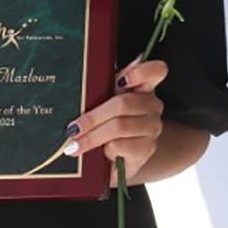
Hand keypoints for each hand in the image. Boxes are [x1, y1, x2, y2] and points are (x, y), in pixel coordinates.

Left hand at [62, 58, 166, 182]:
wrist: (120, 156)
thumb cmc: (108, 123)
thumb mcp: (104, 103)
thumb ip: (102, 89)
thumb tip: (82, 86)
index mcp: (143, 87)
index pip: (155, 71)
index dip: (140, 72)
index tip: (121, 80)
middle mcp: (152, 105)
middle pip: (122, 104)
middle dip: (92, 118)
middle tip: (72, 129)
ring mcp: (152, 127)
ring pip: (118, 126)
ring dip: (92, 137)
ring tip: (74, 145)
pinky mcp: (147, 149)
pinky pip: (121, 145)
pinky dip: (105, 149)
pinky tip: (99, 152)